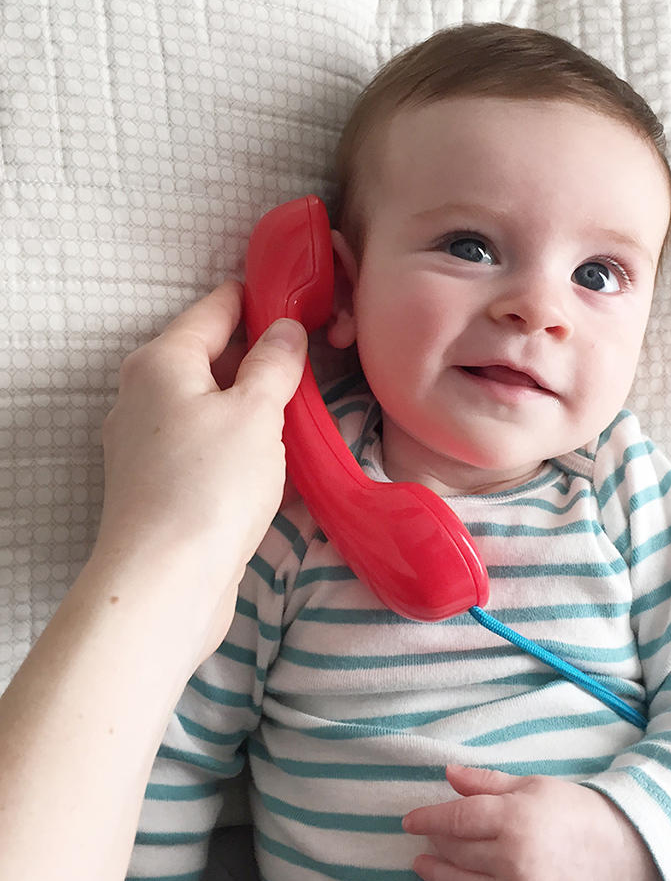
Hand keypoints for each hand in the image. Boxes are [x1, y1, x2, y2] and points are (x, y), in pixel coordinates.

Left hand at [90, 280, 306, 659]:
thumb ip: (274, 364)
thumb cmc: (211, 483)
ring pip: (210, 402)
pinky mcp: (159, 481)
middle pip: (210, 355)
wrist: (166, 580)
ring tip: (305, 409)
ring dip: (254, 402)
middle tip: (316, 359)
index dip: (261, 299)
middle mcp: (144, 393)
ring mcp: (147, 441)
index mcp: (162, 361)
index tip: (305, 300)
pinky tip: (276, 457)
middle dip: (261, 355)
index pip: (216, 308)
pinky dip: (239, 439)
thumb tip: (286, 328)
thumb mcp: (256, 412)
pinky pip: (207, 442)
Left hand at [402, 765, 661, 880]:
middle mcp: (514, 857)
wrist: (612, 850)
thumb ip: (486, 782)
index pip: (458, 818)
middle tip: (422, 840)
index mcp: (515, 818)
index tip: (410, 820)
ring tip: (424, 866)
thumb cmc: (570, 809)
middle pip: (457, 853)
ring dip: (439, 876)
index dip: (429, 818)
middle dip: (434, 845)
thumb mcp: (530, 785)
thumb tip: (448, 773)